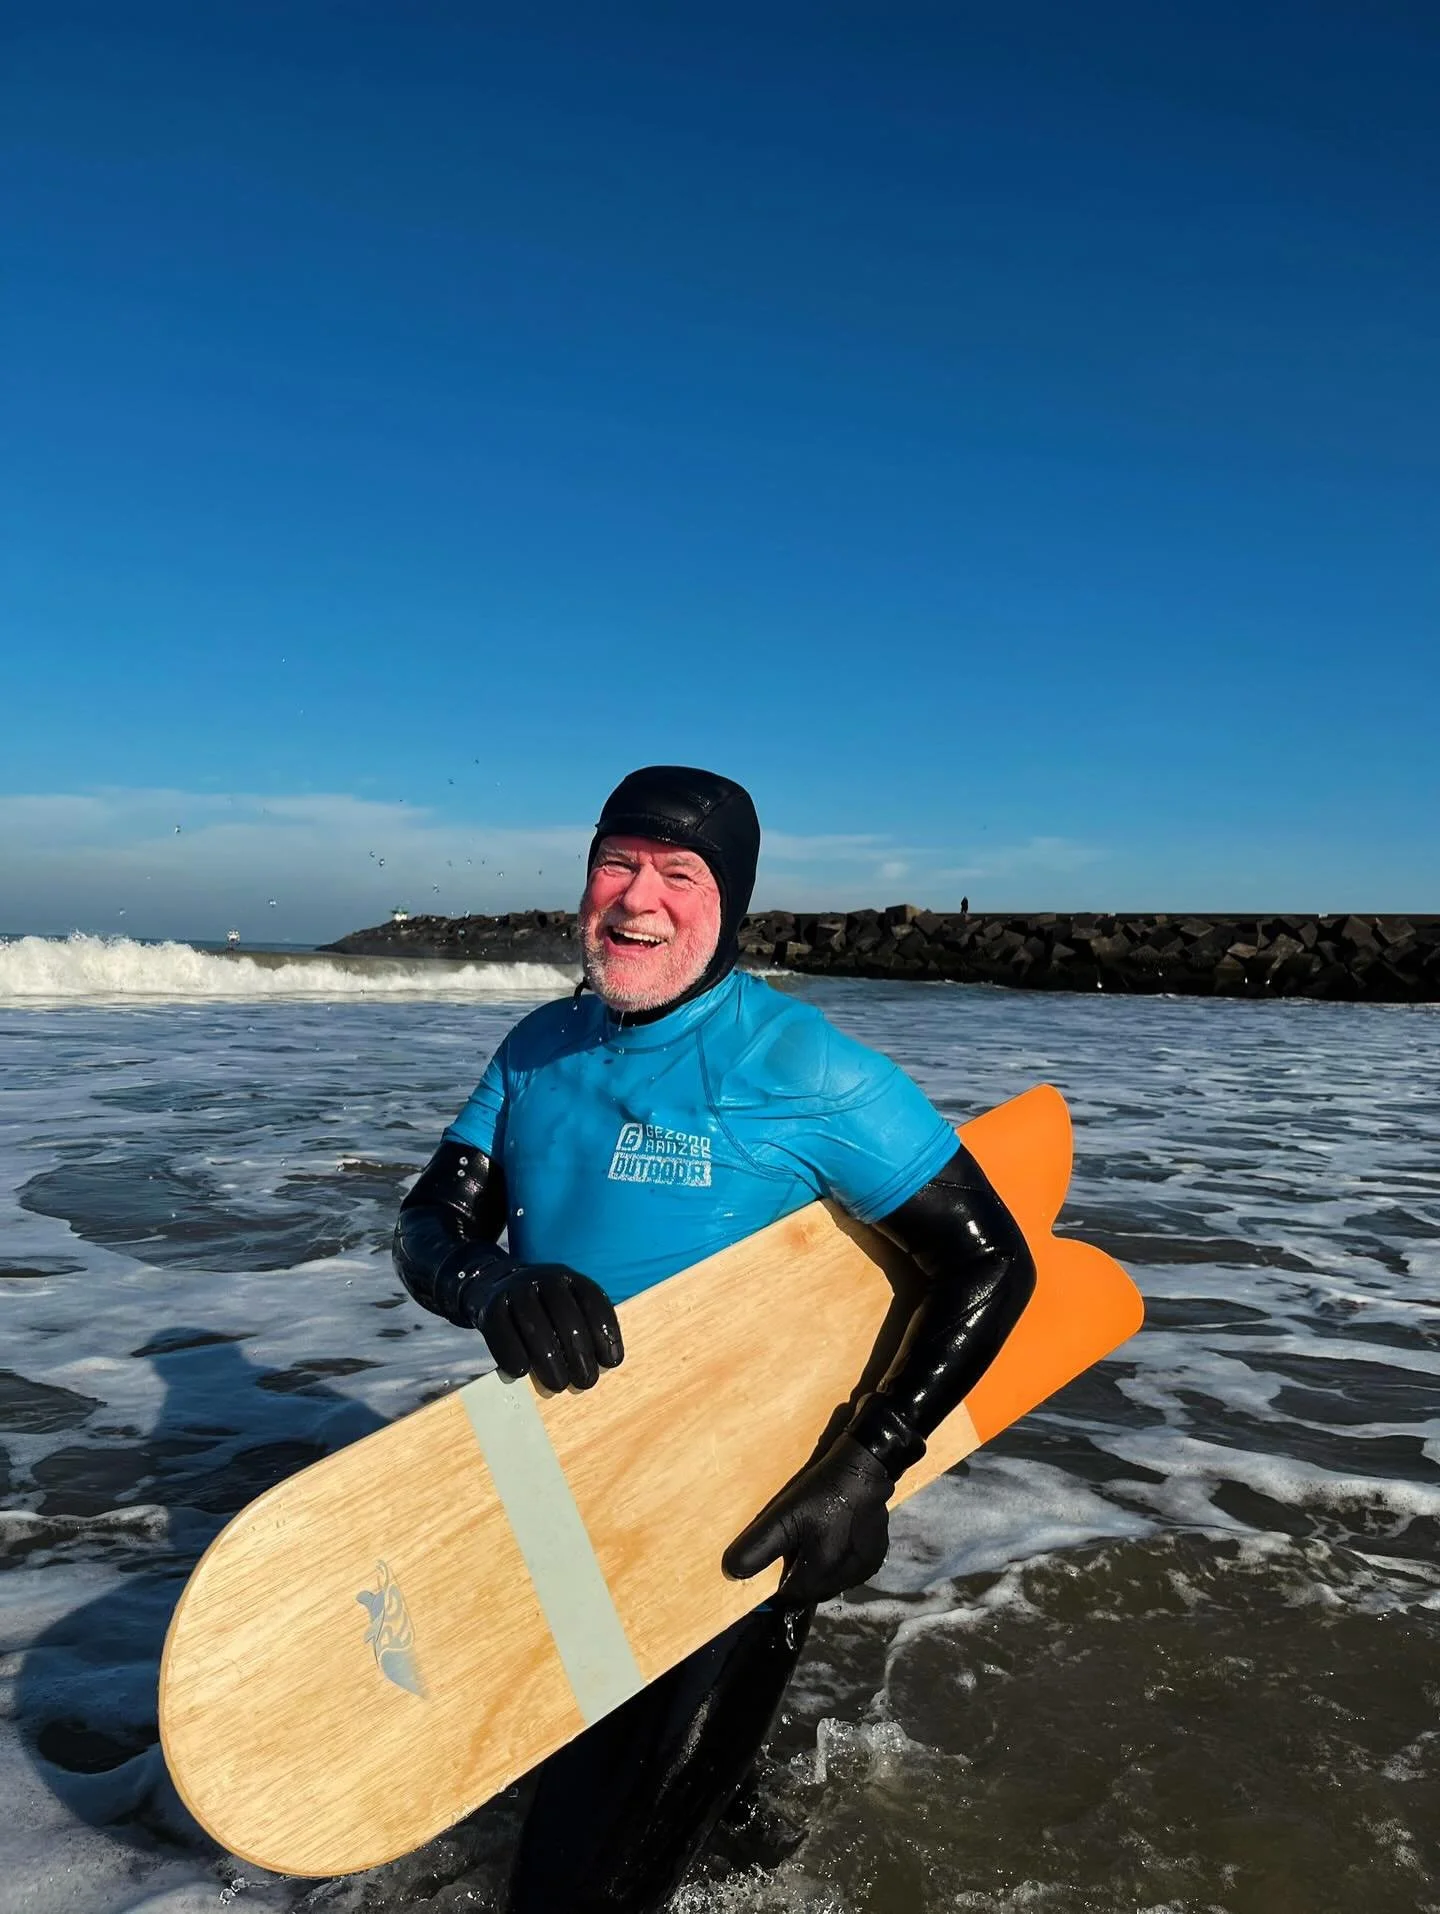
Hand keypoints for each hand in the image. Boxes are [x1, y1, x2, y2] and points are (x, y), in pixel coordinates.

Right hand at [465, 1262, 623, 1391]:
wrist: (494, 1284)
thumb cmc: (542, 1309)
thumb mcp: (568, 1306)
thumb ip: (585, 1329)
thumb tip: (601, 1365)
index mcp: (571, 1279)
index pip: (594, 1302)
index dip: (605, 1333)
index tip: (612, 1363)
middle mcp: (546, 1279)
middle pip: (566, 1317)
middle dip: (579, 1353)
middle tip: (585, 1383)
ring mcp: (517, 1290)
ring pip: (535, 1325)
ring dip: (549, 1360)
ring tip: (558, 1385)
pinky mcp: (491, 1306)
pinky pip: (502, 1331)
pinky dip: (512, 1353)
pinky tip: (521, 1372)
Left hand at [722, 1434, 892, 1604]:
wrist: (864, 1468)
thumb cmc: (822, 1493)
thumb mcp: (783, 1517)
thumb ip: (757, 1548)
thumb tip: (732, 1573)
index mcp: (824, 1575)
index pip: (791, 1595)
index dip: (779, 1577)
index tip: (780, 1553)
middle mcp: (848, 1580)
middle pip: (811, 1589)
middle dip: (800, 1571)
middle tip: (796, 1539)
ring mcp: (865, 1569)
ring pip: (830, 1580)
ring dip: (819, 1566)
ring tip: (815, 1534)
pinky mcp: (876, 1557)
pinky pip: (848, 1569)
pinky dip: (837, 1559)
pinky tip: (834, 1534)